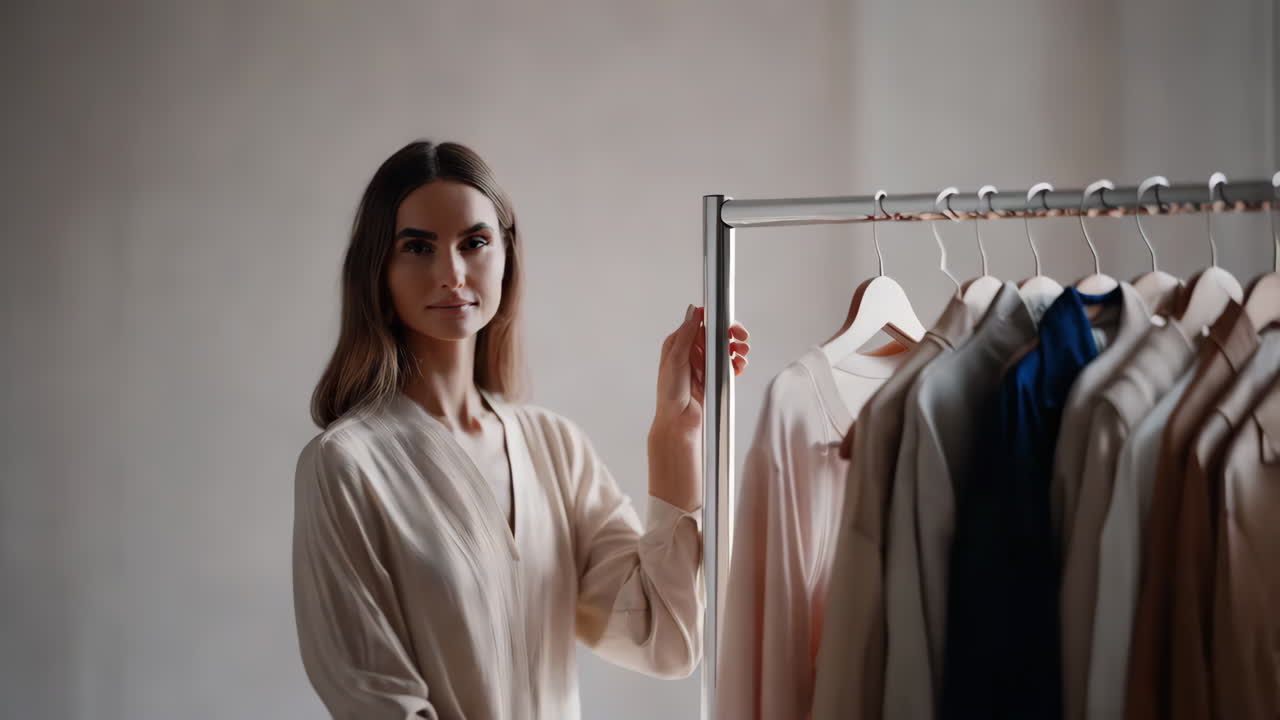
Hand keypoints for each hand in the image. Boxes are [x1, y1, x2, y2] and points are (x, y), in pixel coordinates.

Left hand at [651, 304, 750, 440]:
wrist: (678, 421)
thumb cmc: (670, 394)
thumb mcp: (675, 359)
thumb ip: (686, 335)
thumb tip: (692, 312)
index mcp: (680, 344)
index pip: (700, 323)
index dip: (715, 319)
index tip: (725, 320)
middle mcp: (693, 352)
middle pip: (716, 334)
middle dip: (731, 332)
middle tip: (740, 335)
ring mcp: (705, 364)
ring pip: (726, 348)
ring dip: (737, 347)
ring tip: (742, 351)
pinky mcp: (714, 377)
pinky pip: (730, 364)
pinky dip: (737, 362)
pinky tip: (739, 364)